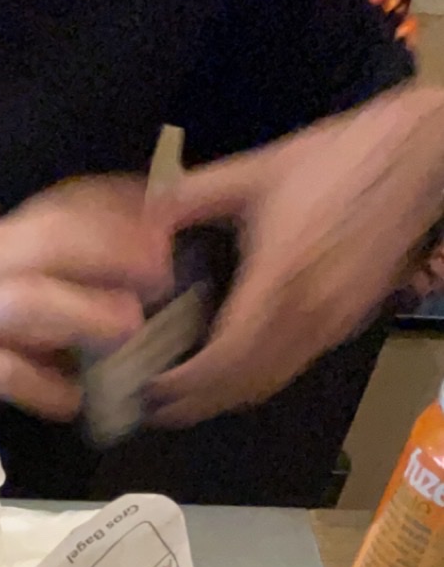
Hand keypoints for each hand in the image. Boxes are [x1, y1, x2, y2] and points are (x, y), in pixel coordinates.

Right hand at [0, 177, 172, 424]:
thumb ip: (54, 278)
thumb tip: (133, 283)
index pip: (62, 206)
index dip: (117, 204)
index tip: (169, 209)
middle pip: (50, 244)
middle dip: (109, 250)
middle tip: (162, 270)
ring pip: (27, 304)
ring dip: (81, 312)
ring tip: (126, 329)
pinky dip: (39, 388)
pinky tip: (72, 402)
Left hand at [148, 86, 443, 426]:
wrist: (417, 159)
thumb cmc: (345, 159)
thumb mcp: (258, 170)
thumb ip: (195, 195)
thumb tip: (150, 214)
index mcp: (278, 280)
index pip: (224, 361)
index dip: (185, 387)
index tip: (153, 390)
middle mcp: (307, 314)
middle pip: (244, 386)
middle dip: (198, 405)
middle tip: (160, 408)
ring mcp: (331, 323)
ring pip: (272, 382)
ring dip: (230, 398)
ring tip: (192, 398)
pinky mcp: (349, 321)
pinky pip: (297, 365)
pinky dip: (262, 378)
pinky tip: (240, 369)